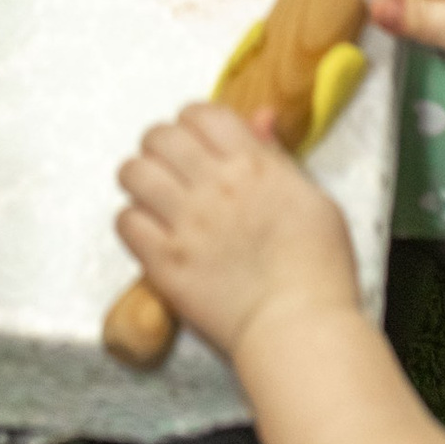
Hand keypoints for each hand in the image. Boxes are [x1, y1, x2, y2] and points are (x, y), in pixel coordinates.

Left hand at [117, 100, 362, 365]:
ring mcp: (185, 223)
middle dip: (161, 145)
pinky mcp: (164, 262)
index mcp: (253, 165)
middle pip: (159, 136)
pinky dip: (133, 222)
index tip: (196, 139)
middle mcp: (213, 186)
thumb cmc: (318, 270)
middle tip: (171, 167)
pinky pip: (125, 222)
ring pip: (133, 172)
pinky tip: (151, 233)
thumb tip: (260, 118)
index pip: (201, 113)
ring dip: (140, 179)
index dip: (193, 122)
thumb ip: (279, 158)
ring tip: (153, 196)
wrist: (299, 330)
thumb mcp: (314, 200)